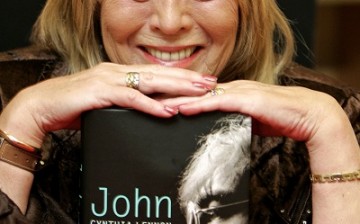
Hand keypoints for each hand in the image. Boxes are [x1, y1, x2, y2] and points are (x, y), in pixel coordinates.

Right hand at [0, 63, 216, 146]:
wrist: (41, 106)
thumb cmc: (72, 105)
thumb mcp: (104, 101)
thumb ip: (123, 102)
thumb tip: (145, 109)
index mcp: (119, 73)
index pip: (155, 74)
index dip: (180, 78)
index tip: (200, 83)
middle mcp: (116, 72)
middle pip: (159, 75)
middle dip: (187, 80)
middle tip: (211, 83)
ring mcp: (108, 81)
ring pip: (150, 83)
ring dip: (176, 89)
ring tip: (199, 93)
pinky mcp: (100, 93)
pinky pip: (131, 99)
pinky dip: (152, 106)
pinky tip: (169, 111)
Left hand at [163, 79, 359, 222]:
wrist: (307, 114)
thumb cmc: (280, 117)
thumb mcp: (249, 120)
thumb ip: (233, 122)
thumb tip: (219, 130)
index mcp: (231, 93)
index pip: (198, 94)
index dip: (177, 97)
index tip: (158, 103)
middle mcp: (232, 88)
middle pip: (194, 91)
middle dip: (170, 96)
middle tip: (147, 100)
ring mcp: (238, 92)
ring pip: (200, 94)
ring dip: (178, 99)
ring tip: (155, 105)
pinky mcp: (246, 100)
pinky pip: (217, 101)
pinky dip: (198, 105)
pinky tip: (183, 108)